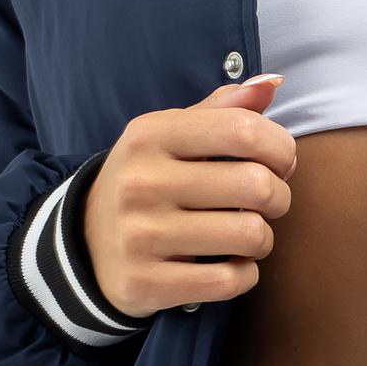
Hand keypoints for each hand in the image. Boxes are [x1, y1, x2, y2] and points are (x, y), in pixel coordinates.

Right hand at [81, 73, 296, 316]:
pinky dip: (245, 275)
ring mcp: (139, 235)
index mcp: (149, 134)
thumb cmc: (149, 180)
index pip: (244, 130)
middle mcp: (140, 182)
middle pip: (256, 185)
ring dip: (263, 239)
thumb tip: (273, 83)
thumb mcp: (171, 135)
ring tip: (247, 234)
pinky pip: (230, 281)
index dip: (281, 148)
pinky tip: (230, 265)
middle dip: (280, 196)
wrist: (85, 243)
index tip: (281, 163)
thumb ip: (223, 109)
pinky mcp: (145, 282)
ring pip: (250, 235)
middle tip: (269, 202)